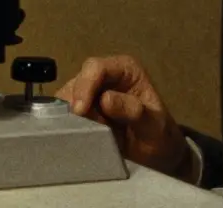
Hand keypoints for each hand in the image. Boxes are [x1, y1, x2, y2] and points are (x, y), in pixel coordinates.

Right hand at [55, 55, 193, 180]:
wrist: (155, 154)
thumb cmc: (158, 134)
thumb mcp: (152, 124)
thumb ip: (132, 110)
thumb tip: (105, 99)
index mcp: (125, 69)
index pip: (97, 68)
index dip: (85, 86)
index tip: (80, 110)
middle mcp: (105, 76)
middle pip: (77, 82)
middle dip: (75, 104)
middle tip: (80, 128)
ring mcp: (90, 93)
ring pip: (66, 97)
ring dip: (70, 117)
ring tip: (84, 134)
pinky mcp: (81, 110)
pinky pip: (63, 113)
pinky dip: (66, 124)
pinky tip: (77, 135)